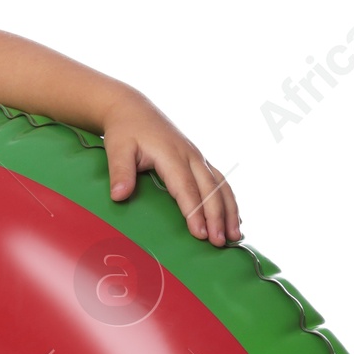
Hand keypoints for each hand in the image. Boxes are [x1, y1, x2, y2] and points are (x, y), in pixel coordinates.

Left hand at [103, 92, 241, 245]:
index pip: (186, 188)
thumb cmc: (125, 131)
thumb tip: (119, 195)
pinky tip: (234, 219)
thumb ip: (120, 172)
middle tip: (219, 243)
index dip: (194, 212)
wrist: (134, 110)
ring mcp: (198, 158)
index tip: (200, 234)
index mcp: (172, 155)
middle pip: (210, 190)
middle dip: (217, 218)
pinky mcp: (200, 161)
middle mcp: (191, 156)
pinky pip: (220, 182)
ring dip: (230, 212)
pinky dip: (229, 201)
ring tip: (235, 236)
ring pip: (221, 186)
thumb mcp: (117, 148)